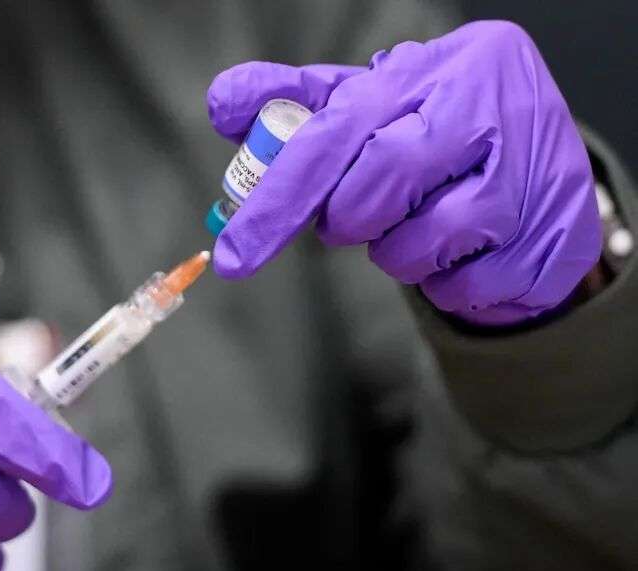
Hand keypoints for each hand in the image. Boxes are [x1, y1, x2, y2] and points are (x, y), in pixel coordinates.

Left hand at [209, 21, 600, 324]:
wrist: (534, 140)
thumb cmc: (432, 120)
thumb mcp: (366, 98)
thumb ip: (293, 101)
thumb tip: (222, 105)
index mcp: (431, 71)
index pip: (338, 135)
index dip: (280, 198)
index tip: (235, 255)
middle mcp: (490, 111)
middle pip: (381, 188)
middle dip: (350, 219)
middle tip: (355, 216)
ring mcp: (535, 175)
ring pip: (428, 244)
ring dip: (400, 251)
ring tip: (415, 223)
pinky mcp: (561, 235)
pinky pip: (472, 286)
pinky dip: (445, 280)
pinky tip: (457, 250)